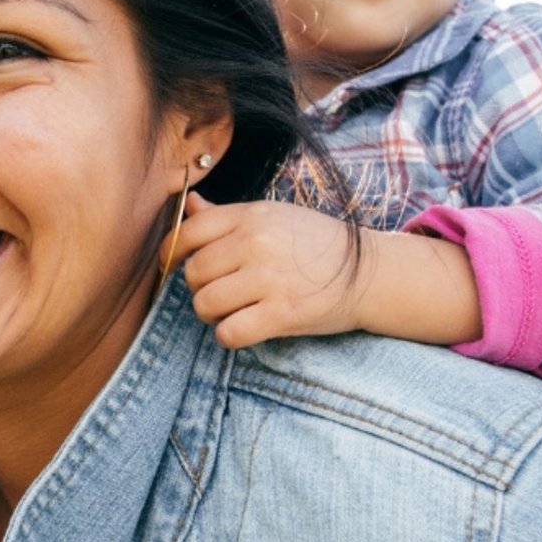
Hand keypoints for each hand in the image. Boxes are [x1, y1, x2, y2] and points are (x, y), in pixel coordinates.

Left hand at [166, 193, 362, 347]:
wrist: (370, 273)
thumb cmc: (317, 244)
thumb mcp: (274, 215)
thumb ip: (227, 215)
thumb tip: (189, 205)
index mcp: (252, 215)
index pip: (188, 231)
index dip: (172, 252)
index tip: (174, 265)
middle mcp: (257, 243)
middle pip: (194, 273)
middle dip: (199, 288)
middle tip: (221, 291)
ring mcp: (269, 278)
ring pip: (204, 304)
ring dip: (211, 314)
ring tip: (232, 310)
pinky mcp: (282, 313)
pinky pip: (229, 332)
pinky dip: (229, 336)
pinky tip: (244, 328)